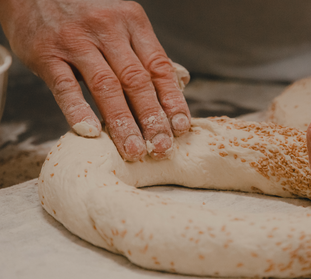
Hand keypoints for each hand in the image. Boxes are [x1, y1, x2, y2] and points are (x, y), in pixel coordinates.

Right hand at [0, 0, 190, 160]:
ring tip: (133, 150)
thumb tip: (175, 85)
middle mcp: (108, 30)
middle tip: (161, 147)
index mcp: (133, 22)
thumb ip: (143, 52)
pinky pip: (65, 86)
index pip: (159, 68)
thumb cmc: (83, 12)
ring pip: (106, 87)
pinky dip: (78, 110)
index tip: (181, 128)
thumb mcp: (120, 22)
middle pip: (137, 81)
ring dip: (122, 123)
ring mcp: (76, 40)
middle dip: (152, 119)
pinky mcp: (47, 52)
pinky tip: (90, 132)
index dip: (172, 101)